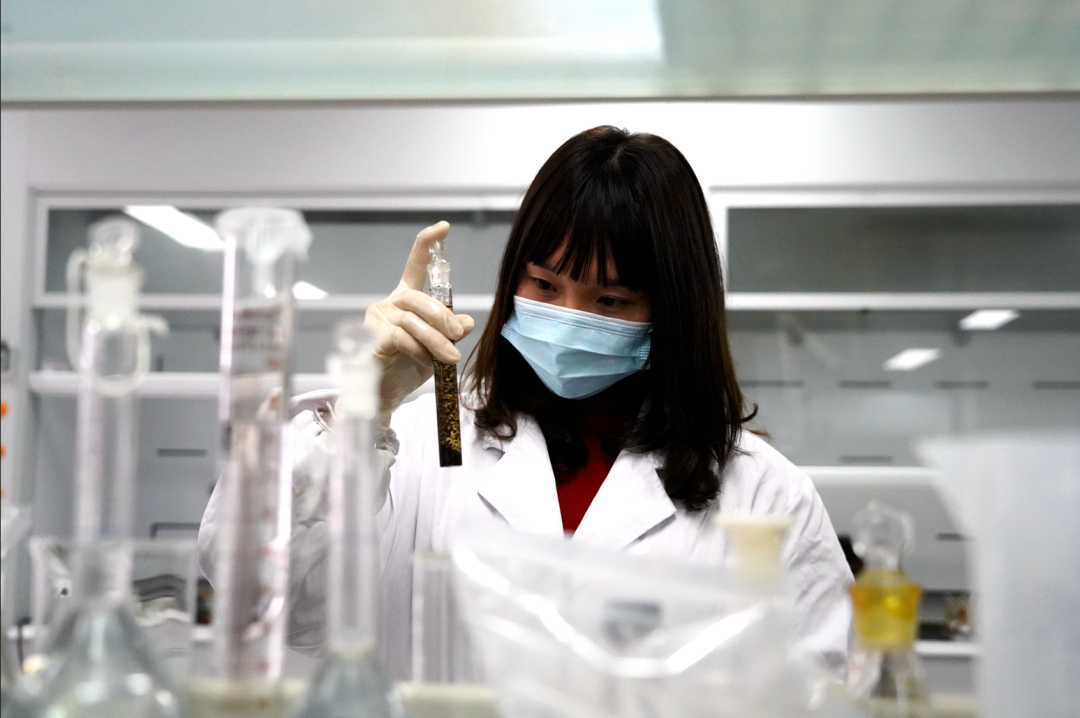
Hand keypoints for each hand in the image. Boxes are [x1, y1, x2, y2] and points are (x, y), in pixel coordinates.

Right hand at [365, 222, 474, 423]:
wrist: (385, 395)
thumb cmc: (409, 367)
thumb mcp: (439, 348)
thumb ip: (451, 331)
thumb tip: (467, 321)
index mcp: (406, 300)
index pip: (415, 266)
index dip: (427, 245)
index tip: (443, 227)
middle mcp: (389, 304)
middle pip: (419, 298)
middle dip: (444, 317)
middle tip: (459, 336)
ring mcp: (377, 319)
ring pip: (413, 321)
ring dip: (437, 340)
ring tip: (450, 358)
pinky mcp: (371, 337)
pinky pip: (402, 338)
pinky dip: (420, 350)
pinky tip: (428, 362)